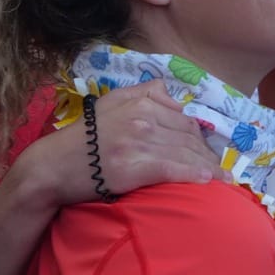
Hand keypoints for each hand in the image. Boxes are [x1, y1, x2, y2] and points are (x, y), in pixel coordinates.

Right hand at [15, 80, 219, 207]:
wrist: (51, 166)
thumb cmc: (82, 138)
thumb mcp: (112, 103)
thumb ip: (144, 93)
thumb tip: (174, 96)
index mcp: (140, 101)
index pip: (183, 119)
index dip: (201, 137)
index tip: (209, 151)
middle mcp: (142, 117)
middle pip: (188, 136)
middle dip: (208, 154)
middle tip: (220, 169)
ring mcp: (138, 141)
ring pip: (185, 152)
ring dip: (208, 167)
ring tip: (223, 179)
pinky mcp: (133, 166)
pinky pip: (173, 168)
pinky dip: (194, 174)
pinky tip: (208, 181)